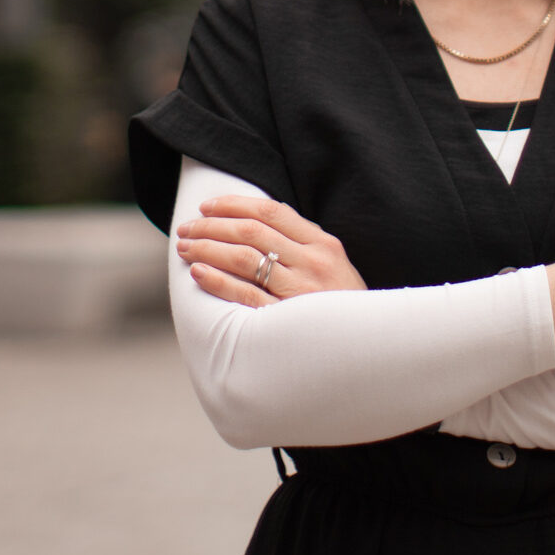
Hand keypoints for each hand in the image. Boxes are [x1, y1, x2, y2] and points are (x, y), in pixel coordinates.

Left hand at [174, 195, 366, 307]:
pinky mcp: (285, 322)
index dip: (234, 205)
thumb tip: (257, 220)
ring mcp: (299, 292)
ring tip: (186, 247)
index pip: (271, 212)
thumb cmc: (343, 305)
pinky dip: (218, 281)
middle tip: (187, 228)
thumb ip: (302, 242)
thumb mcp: (333, 264)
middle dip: (212, 226)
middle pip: (251, 232)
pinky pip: (245, 295)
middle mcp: (312, 263)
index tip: (208, 207)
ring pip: (244, 259)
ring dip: (208, 249)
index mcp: (324, 244)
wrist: (367, 349)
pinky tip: (199, 272)